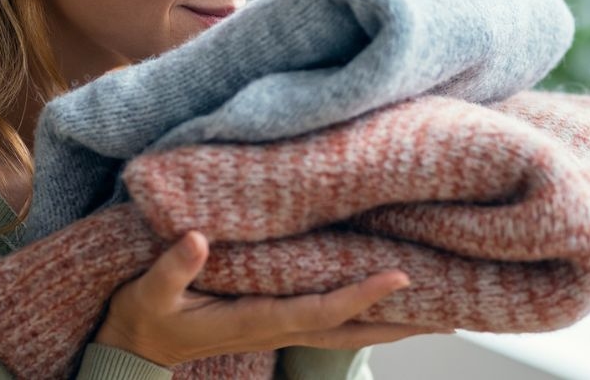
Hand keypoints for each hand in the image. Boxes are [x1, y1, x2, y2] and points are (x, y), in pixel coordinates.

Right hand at [91, 230, 451, 366]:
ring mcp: (279, 329)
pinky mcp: (275, 322)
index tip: (400, 277)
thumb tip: (198, 239)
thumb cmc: (145, 316)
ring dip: (392, 322)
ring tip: (439, 309)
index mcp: (255, 320)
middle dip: (401, 320)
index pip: (321, 310)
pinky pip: (331, 322)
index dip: (361, 295)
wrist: (135, 349)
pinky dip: (365, 314)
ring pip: (348, 330)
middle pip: (352, 330)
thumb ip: (173, 267)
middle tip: (454, 308)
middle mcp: (277, 329)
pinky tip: (386, 304)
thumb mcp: (150, 292)